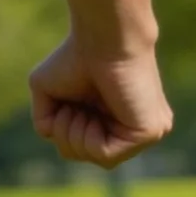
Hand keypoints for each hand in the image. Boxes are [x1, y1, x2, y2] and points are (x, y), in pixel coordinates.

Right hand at [27, 36, 172, 167]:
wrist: (103, 39)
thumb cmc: (74, 56)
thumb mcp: (46, 91)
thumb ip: (47, 122)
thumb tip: (55, 138)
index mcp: (114, 118)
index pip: (81, 145)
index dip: (62, 129)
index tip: (67, 102)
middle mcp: (132, 127)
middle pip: (85, 154)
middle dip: (65, 134)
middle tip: (72, 106)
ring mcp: (145, 133)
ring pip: (96, 158)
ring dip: (73, 135)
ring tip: (80, 109)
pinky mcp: (149, 133)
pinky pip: (105, 155)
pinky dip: (87, 138)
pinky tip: (90, 117)